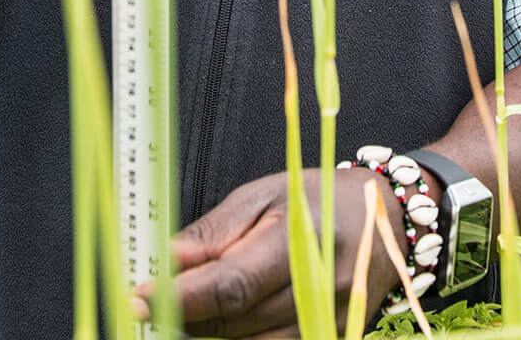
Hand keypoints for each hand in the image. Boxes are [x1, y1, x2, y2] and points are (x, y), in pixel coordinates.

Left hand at [131, 167, 402, 337]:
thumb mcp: (261, 196)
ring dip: (208, 333)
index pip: (232, 285)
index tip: (137, 297)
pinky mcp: (332, 337)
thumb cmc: (315, 200)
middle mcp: (319, 289)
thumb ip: (213, 233)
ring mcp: (329, 320)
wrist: (384, 218)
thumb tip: (165, 259)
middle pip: (237, 322)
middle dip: (184, 317)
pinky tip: (219, 322)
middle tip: (147, 304)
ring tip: (182, 309)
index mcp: (299, 242)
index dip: (181, 297)